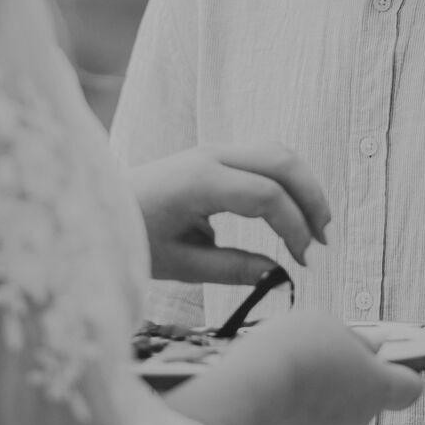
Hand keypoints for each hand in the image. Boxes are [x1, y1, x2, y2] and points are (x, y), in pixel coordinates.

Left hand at [130, 145, 331, 284]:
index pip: (267, 194)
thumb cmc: (134, 236)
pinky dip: (287, 181)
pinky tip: (292, 214)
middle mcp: (210, 157)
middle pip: (282, 161)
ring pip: (277, 152)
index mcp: (200, 181)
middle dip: (313, 199)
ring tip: (316, 229)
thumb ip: (232, 268)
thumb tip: (278, 273)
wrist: (101, 207)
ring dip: (304, 186)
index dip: (295, 227)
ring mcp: (213, 151)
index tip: (304, 261)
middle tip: (324, 241)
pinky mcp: (214, 157)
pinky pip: (262, 158)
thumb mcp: (179, 264)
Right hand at [222, 312, 424, 424]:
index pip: (410, 387)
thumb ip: (354, 338)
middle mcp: (359, 418)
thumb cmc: (295, 350)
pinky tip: (274, 381)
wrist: (248, 390)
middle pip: (367, 394)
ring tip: (292, 362)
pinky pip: (304, 417)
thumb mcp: (329, 324)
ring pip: (333, 406)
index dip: (401, 368)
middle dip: (350, 372)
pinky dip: (295, 401)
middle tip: (325, 347)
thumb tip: (369, 348)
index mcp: (378, 388)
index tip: (383, 353)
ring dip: (320, 386)